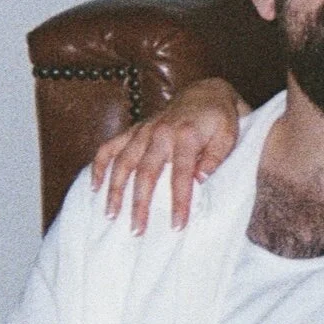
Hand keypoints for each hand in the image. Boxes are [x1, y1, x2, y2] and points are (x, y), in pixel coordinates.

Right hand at [89, 78, 247, 232]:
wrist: (207, 92)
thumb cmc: (220, 119)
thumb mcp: (228, 136)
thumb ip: (215, 157)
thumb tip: (200, 180)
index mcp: (186, 136)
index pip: (181, 174)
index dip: (179, 201)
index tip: (177, 226)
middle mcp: (160, 132)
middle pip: (145, 172)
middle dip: (139, 203)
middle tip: (136, 230)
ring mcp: (143, 131)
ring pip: (123, 162)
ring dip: (115, 189)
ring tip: (111, 215)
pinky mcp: (134, 130)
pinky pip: (110, 146)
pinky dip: (100, 165)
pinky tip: (94, 187)